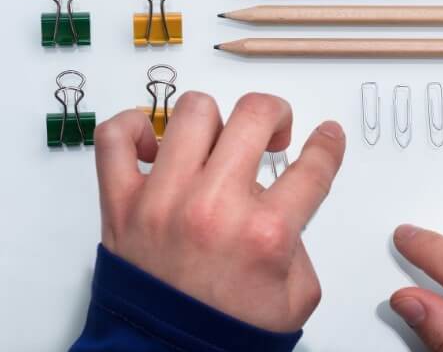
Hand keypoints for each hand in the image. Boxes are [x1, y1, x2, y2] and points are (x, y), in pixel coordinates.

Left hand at [94, 91, 345, 332]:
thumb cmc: (225, 331)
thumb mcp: (296, 297)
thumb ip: (300, 242)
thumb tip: (282, 200)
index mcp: (265, 234)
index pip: (312, 165)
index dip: (327, 144)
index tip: (326, 136)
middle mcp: (214, 208)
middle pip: (254, 114)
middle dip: (275, 115)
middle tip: (272, 134)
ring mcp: (162, 200)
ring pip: (192, 112)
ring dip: (215, 121)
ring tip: (215, 143)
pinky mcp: (119, 204)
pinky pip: (115, 138)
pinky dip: (134, 127)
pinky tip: (155, 144)